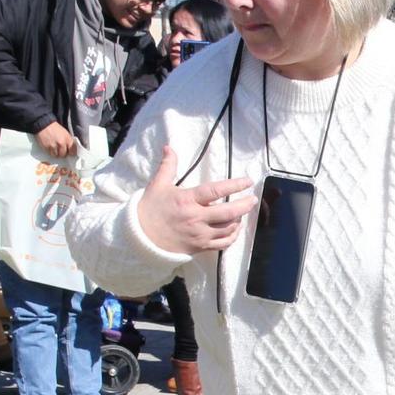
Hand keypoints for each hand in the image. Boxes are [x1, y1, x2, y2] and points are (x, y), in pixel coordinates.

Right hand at [33, 121, 79, 158]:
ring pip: (57, 155)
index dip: (71, 153)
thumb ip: (69, 141)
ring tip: (54, 147)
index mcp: (68, 139)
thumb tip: (71, 149)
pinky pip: (50, 153)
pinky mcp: (47, 147)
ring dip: (56, 153)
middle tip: (60, 149)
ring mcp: (54, 146)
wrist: (44, 124)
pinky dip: (50, 151)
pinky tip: (50, 146)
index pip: (73, 152)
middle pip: (64, 155)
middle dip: (62, 153)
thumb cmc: (55, 128)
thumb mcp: (65, 133)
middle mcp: (61, 143)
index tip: (69, 152)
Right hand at [135, 146, 256, 254]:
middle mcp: (196, 218)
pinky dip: (233, 236)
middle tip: (254, 199)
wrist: (140, 237)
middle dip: (244, 205)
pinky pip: (223, 244)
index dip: (234, 185)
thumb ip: (168, 166)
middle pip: (228, 213)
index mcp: (187, 200)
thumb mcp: (157, 185)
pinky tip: (235, 229)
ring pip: (228, 229)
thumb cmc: (149, 210)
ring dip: (238, 220)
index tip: (248, 181)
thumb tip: (169, 147)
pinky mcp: (200, 247)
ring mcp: (199, 235)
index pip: (215, 191)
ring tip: (242, 212)